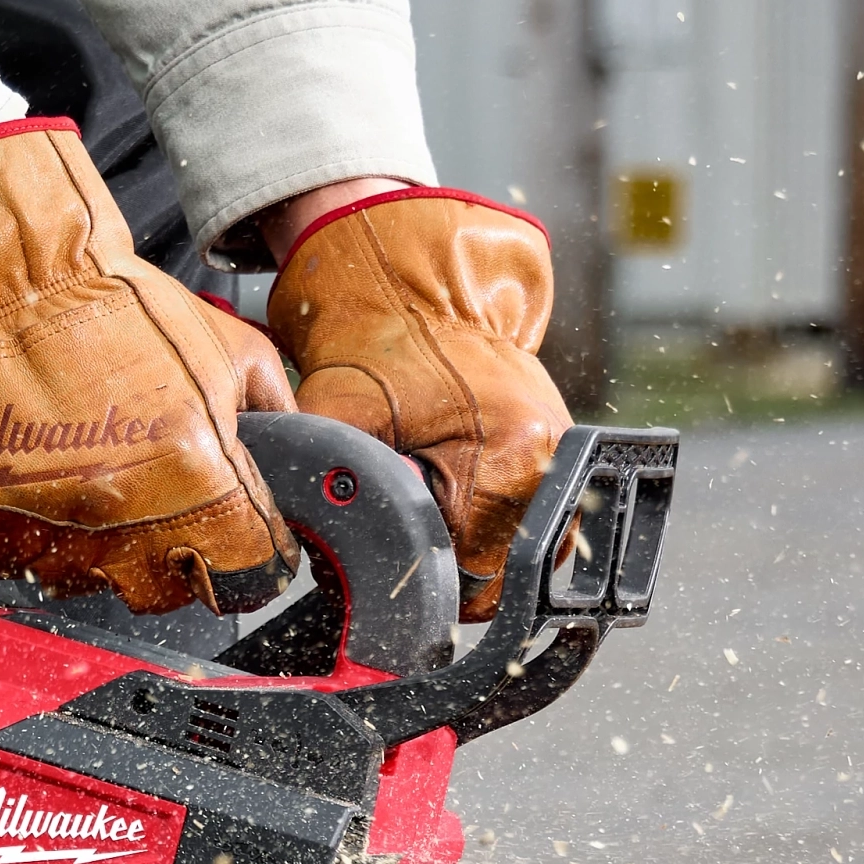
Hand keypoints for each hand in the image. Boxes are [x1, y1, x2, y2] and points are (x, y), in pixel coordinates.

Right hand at [0, 122, 297, 615]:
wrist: (6, 276)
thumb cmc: (111, 304)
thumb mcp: (227, 343)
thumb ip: (274, 406)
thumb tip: (296, 447)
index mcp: (196, 480)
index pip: (246, 572)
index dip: (246, 556)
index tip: (235, 541)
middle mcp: (122, 517)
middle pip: (163, 594)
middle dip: (169, 560)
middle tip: (155, 507)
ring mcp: (46, 525)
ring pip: (84, 583)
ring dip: (92, 548)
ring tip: (86, 482)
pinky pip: (11, 559)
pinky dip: (24, 534)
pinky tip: (34, 482)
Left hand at [263, 189, 566, 614]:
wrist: (418, 283)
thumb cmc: (379, 340)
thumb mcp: (337, 415)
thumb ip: (320, 483)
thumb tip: (301, 543)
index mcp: (505, 455)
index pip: (475, 575)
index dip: (427, 579)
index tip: (396, 563)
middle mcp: (548, 456)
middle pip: (506, 569)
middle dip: (453, 562)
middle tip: (410, 528)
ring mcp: (562, 450)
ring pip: (524, 547)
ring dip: (478, 542)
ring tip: (434, 505)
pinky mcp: (561, 443)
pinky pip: (534, 513)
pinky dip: (498, 516)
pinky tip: (459, 491)